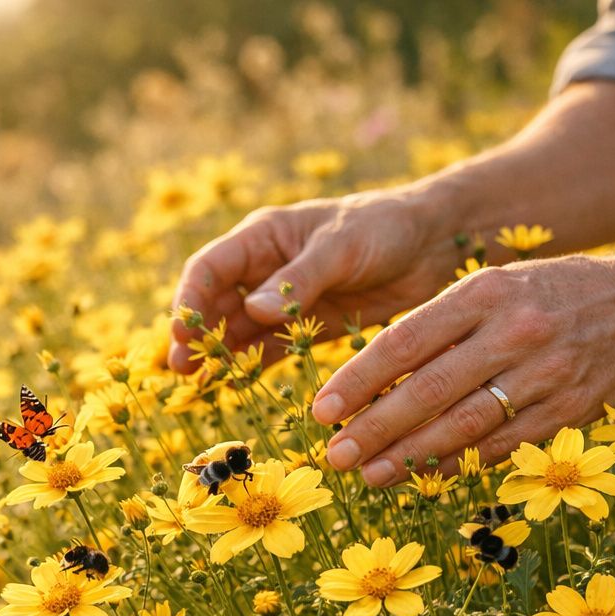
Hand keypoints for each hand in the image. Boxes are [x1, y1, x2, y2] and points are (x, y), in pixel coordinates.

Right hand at [168, 189, 458, 373]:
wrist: (433, 243)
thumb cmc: (384, 227)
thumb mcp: (342, 247)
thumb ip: (298, 280)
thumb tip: (253, 311)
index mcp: (263, 237)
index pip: (209, 268)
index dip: (190, 299)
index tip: (182, 333)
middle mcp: (264, 269)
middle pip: (214, 303)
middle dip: (195, 335)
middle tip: (181, 369)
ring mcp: (283, 301)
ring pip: (236, 330)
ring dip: (217, 355)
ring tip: (198, 385)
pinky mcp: (305, 327)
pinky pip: (268, 350)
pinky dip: (250, 367)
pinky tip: (235, 388)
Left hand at [311, 254, 614, 485]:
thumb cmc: (547, 294)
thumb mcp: (491, 287)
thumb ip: (437, 326)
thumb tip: (368, 381)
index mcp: (484, 293)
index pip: (405, 342)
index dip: (358, 381)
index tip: (321, 410)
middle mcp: (514, 332)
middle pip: (430, 390)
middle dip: (375, 428)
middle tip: (334, 455)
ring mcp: (546, 374)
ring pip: (464, 425)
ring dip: (409, 457)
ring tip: (367, 475)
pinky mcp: (569, 411)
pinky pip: (500, 446)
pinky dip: (457, 465)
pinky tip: (420, 477)